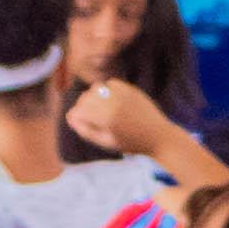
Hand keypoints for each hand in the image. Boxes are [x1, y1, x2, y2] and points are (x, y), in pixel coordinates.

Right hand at [68, 76, 192, 164]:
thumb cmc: (131, 143)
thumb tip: (69, 116)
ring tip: (100, 110)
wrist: (159, 136)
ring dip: (93, 97)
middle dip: (82, 107)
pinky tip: (111, 101)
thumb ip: (85, 130)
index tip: (80, 124)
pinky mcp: (130, 89)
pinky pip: (109, 83)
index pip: (79, 111)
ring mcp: (123, 93)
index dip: (76, 117)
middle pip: (85, 98)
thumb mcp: (106, 142)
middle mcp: (114, 102)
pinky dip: (106, 90)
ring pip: (95, 88)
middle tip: (89, 119)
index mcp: (107, 118)